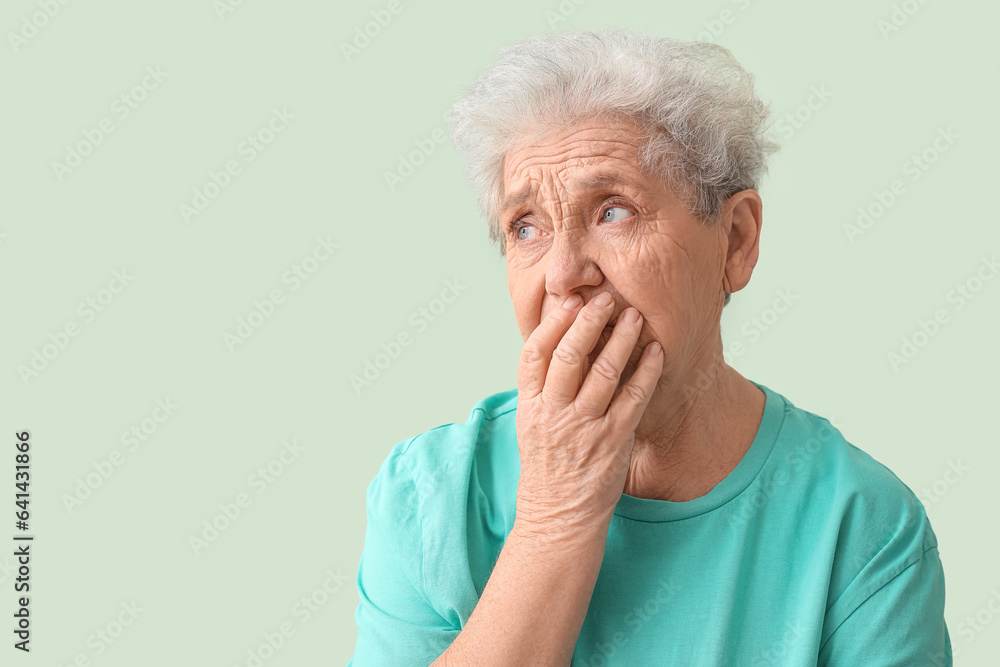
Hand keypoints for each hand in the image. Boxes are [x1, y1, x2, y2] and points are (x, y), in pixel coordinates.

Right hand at [514, 291, 662, 539]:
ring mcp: (584, 428)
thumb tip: (558, 347)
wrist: (558, 519)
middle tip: (606, 298)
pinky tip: (655, 352)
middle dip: (589, 321)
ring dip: (621, 339)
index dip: (553, 324)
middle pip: (568, 355)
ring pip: (603, 371)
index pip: (535, 354)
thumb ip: (541, 390)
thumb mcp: (530, 427)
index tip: (570, 302)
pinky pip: (633, 398)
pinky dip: (646, 371)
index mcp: (530, 407)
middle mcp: (554, 414)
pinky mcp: (613, 441)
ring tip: (634, 316)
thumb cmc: (547, 470)